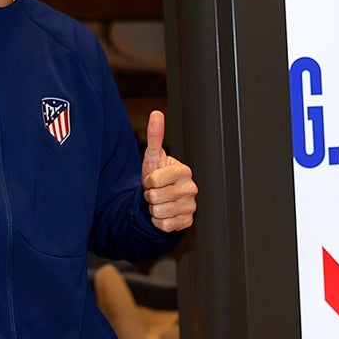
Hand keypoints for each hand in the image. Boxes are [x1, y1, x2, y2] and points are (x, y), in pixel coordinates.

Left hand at [141, 110, 196, 232]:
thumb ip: (155, 137)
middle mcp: (191, 189)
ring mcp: (191, 207)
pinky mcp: (187, 223)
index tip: (152, 179)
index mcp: (184, 171)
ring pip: (158, 212)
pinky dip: (158, 222)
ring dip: (153, 209)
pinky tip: (164, 214)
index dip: (148, 181)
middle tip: (156, 192)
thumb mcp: (153, 158)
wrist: (161, 201)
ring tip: (159, 202)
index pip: (154, 180)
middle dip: (149, 196)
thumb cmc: (157, 177)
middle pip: (155, 197)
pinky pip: (163, 225)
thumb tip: (156, 113)